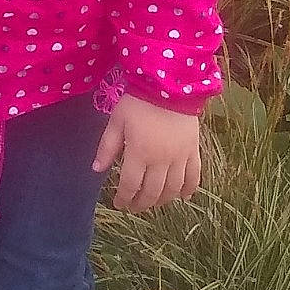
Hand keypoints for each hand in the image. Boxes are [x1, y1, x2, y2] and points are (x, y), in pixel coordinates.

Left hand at [92, 94, 201, 211]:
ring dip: (162, 200)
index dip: (123, 198)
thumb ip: (107, 147)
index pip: (130, 185)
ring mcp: (180, 157)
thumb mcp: (117, 121)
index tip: (119, 203)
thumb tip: (96, 170)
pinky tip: (182, 197)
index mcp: (139, 153)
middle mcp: (161, 160)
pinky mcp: (193, 151)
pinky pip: (194, 177)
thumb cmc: (138, 102)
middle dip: (141, 203)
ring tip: (153, 201)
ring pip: (172, 189)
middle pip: (152, 192)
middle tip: (134, 205)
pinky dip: (188, 190)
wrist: (169, 84)